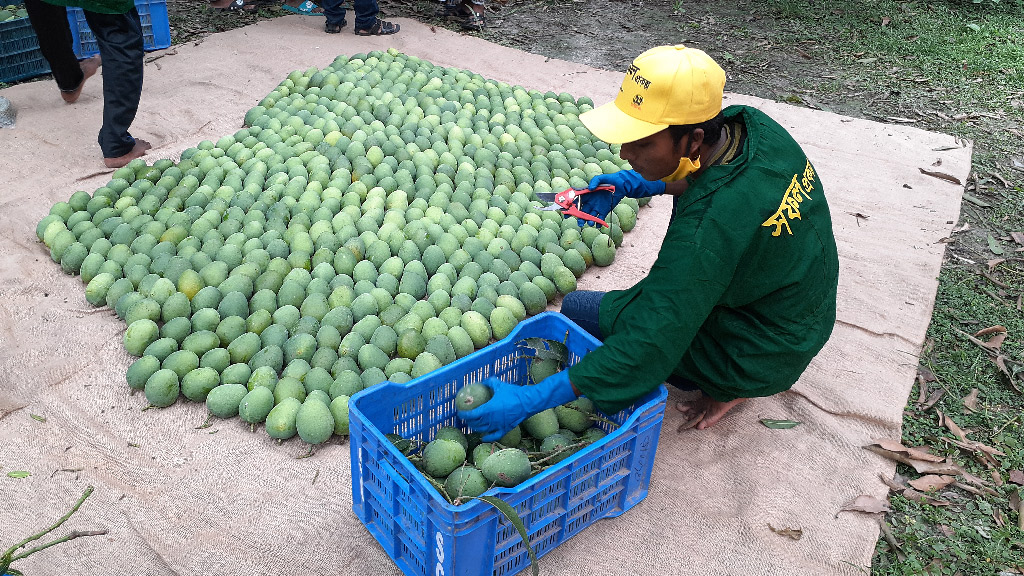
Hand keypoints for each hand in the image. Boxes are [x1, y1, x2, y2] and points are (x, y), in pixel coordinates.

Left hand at [458, 371, 576, 441]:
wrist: (528, 402)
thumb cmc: (513, 393)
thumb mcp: (500, 385)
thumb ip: (490, 383)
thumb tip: (483, 381)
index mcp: (488, 409)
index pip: (471, 414)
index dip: (464, 414)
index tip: (460, 412)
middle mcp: (491, 420)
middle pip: (475, 423)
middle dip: (468, 421)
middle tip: (466, 418)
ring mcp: (498, 426)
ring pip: (483, 430)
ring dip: (475, 428)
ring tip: (472, 425)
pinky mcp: (505, 429)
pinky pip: (494, 436)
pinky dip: (487, 437)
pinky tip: (483, 437)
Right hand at [577, 170, 665, 224]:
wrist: (623, 185)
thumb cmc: (611, 180)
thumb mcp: (602, 178)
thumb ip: (595, 181)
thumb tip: (590, 188)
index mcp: (587, 194)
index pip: (576, 202)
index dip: (571, 207)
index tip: (567, 214)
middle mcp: (590, 202)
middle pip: (581, 212)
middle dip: (579, 218)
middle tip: (580, 222)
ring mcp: (597, 207)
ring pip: (589, 217)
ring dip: (588, 221)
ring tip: (590, 223)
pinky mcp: (604, 211)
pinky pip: (599, 219)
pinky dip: (598, 223)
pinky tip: (598, 225)